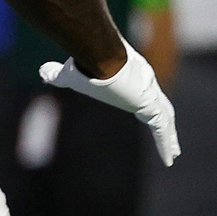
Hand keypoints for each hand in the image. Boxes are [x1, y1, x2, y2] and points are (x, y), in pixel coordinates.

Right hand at [41, 45, 178, 165]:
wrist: (100, 57)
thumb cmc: (86, 64)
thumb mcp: (70, 74)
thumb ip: (59, 76)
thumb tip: (42, 72)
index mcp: (131, 81)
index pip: (143, 97)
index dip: (148, 107)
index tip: (150, 115)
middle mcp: (146, 87)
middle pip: (160, 109)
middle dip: (165, 122)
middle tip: (172, 135)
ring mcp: (151, 96)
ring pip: (164, 121)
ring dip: (169, 138)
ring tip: (174, 153)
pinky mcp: (151, 106)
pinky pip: (161, 130)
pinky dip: (166, 144)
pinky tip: (170, 158)